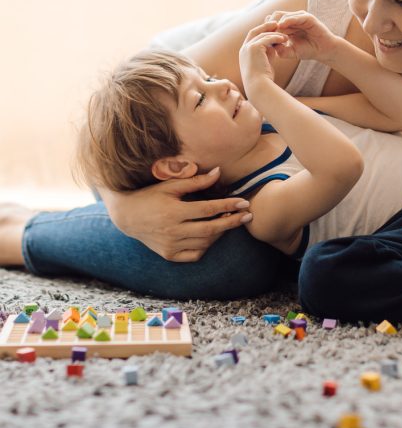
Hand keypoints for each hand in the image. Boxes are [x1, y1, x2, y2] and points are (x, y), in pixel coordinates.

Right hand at [104, 168, 253, 261]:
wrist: (127, 216)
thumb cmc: (151, 195)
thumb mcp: (171, 185)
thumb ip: (196, 181)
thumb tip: (219, 172)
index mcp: (173, 212)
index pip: (208, 209)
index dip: (228, 206)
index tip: (244, 202)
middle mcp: (172, 231)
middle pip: (210, 229)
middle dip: (232, 222)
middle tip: (248, 215)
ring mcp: (170, 246)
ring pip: (205, 243)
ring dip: (221, 233)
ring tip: (231, 221)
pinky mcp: (169, 255)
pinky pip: (195, 254)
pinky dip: (207, 246)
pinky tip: (212, 235)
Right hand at [239, 26, 288, 83]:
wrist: (259, 86)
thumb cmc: (263, 79)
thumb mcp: (266, 63)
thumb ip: (268, 53)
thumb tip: (274, 46)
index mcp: (244, 53)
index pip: (252, 38)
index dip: (261, 32)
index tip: (272, 30)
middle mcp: (243, 49)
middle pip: (254, 31)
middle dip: (265, 26)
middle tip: (276, 23)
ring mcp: (247, 47)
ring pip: (261, 34)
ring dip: (274, 33)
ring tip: (285, 35)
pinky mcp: (253, 48)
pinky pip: (266, 38)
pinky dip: (276, 37)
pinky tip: (284, 39)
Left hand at [264, 10, 339, 62]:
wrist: (323, 51)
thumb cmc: (308, 50)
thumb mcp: (291, 52)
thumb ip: (280, 50)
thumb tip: (269, 46)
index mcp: (286, 26)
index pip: (272, 23)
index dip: (266, 29)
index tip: (262, 38)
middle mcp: (292, 20)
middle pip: (275, 17)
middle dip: (270, 26)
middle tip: (267, 35)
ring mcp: (300, 17)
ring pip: (283, 15)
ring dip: (277, 23)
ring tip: (274, 32)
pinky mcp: (308, 18)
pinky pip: (296, 16)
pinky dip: (288, 19)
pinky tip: (282, 25)